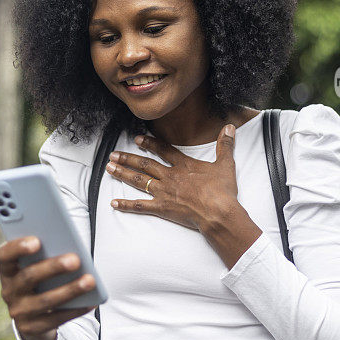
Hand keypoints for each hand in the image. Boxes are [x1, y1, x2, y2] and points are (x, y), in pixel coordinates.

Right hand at [0, 236, 96, 339]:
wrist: (33, 313)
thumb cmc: (41, 277)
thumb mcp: (38, 264)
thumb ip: (47, 253)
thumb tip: (71, 250)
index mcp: (8, 269)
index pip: (5, 255)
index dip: (18, 247)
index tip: (37, 241)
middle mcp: (8, 290)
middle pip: (29, 277)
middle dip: (54, 267)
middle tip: (75, 260)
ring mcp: (18, 311)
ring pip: (45, 300)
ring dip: (70, 290)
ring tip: (89, 280)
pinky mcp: (30, 327)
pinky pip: (55, 319)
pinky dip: (74, 310)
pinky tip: (90, 302)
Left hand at [105, 124, 238, 231]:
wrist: (218, 212)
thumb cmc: (222, 191)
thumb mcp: (225, 165)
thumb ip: (225, 145)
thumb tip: (229, 127)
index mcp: (183, 165)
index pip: (163, 150)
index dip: (150, 143)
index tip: (138, 138)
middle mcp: (170, 176)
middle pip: (145, 165)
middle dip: (127, 158)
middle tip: (113, 154)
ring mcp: (164, 192)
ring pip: (139, 181)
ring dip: (122, 174)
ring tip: (109, 168)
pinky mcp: (162, 208)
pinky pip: (140, 206)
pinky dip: (126, 205)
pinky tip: (114, 203)